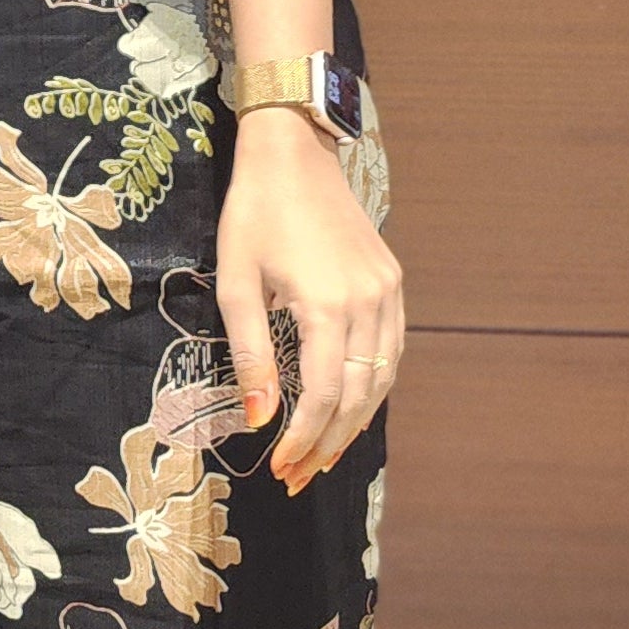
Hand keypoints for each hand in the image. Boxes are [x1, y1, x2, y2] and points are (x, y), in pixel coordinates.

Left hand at [216, 110, 404, 489]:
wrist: (294, 153)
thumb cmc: (254, 214)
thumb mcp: (237, 284)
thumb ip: (251, 356)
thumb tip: (261, 419)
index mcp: (327, 305)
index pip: (325, 395)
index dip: (304, 438)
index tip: (282, 468)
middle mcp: (368, 302)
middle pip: (360, 395)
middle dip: (329, 441)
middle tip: (300, 475)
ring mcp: (387, 291)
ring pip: (383, 376)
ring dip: (355, 421)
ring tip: (324, 452)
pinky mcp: (390, 280)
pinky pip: (391, 348)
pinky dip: (373, 385)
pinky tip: (350, 405)